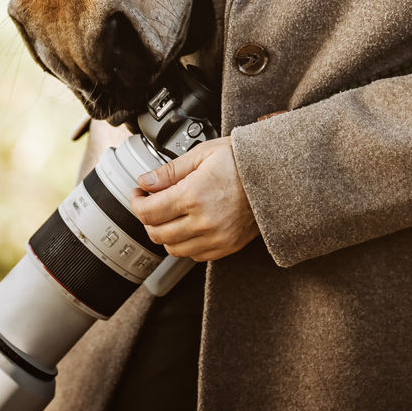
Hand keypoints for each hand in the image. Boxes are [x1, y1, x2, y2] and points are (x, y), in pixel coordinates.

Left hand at [131, 137, 258, 261]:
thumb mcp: (203, 154)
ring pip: (173, 249)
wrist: (275, 176)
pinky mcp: (227, 247)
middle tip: (151, 204)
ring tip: (170, 215)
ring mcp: (216, 237)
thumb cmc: (242, 161)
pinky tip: (189, 226)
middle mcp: (202, 221)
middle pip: (156, 233)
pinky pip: (194, 256)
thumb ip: (170, 171)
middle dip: (147, 219)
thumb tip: (145, 181)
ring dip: (165, 233)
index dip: (136, 203)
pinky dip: (185, 244)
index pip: (148, 212)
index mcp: (193, 195)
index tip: (138, 194)